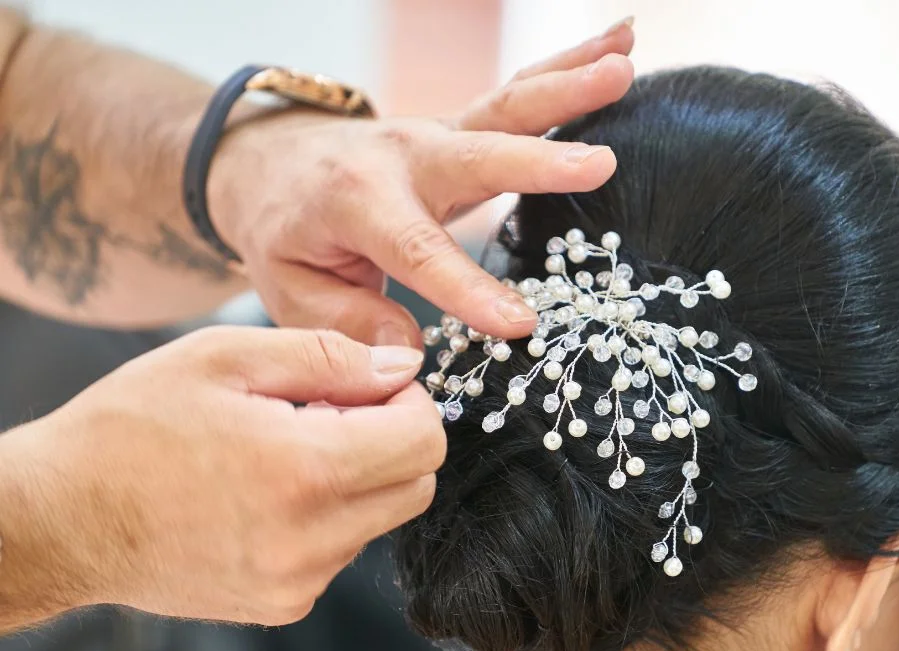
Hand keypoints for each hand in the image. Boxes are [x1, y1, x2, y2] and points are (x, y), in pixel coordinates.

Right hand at [0, 326, 439, 624]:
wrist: (59, 518)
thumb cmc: (129, 428)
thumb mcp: (225, 357)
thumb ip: (329, 356)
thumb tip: (401, 366)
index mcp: (306, 470)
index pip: (425, 439)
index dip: (410, 400)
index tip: (371, 384)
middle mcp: (312, 538)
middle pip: (416, 485)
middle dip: (393, 439)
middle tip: (328, 412)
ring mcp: (298, 581)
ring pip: (379, 519)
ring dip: (357, 478)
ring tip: (284, 450)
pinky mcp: (282, 604)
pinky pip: (339, 551)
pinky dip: (325, 517)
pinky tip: (266, 493)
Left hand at [206, 19, 636, 346]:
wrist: (270, 162)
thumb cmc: (286, 234)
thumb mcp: (291, 289)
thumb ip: (346, 323)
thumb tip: (409, 352)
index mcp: (356, 203)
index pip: (416, 250)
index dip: (466, 287)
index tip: (518, 323)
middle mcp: (404, 157)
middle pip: (479, 156)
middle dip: (539, 161)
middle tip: (600, 163)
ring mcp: (439, 133)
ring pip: (508, 105)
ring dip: (569, 84)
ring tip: (624, 65)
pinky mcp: (465, 126)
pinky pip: (521, 94)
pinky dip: (571, 65)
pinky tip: (621, 45)